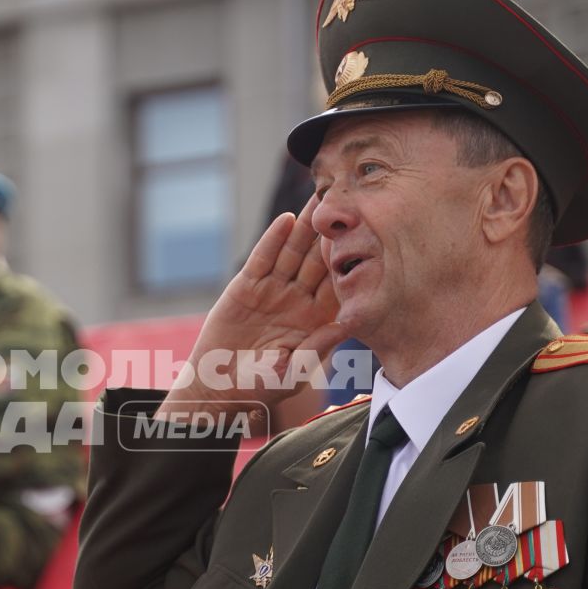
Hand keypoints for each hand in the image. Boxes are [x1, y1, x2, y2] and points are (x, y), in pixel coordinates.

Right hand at [160, 208, 344, 419]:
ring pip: (293, 253)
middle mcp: (297, 299)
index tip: (370, 238)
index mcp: (316, 319)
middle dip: (332, 234)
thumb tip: (345, 326)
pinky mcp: (246, 285)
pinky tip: (287, 221)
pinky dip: (274, 240)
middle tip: (350, 204)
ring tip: (320, 200)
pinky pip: (262, 258)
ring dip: (306, 228)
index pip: (337, 285)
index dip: (352, 263)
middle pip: (318, 261)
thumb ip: (316, 349)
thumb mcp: (292, 373)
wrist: (218, 387)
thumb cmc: (259, 388)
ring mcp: (272, 290)